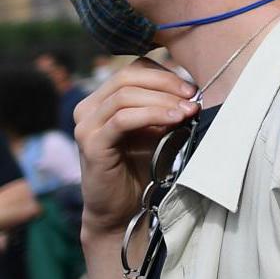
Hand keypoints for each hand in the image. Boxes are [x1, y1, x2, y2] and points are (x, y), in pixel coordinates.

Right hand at [74, 61, 197, 237]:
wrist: (125, 208)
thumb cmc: (143, 165)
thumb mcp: (158, 128)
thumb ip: (166, 106)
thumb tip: (193, 88)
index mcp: (103, 99)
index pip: (134, 69)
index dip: (165, 74)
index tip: (192, 88)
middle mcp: (88, 108)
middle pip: (128, 76)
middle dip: (166, 83)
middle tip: (193, 96)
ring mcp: (86, 126)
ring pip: (125, 95)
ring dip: (163, 99)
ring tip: (188, 110)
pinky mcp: (91, 144)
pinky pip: (122, 119)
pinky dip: (152, 114)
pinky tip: (174, 120)